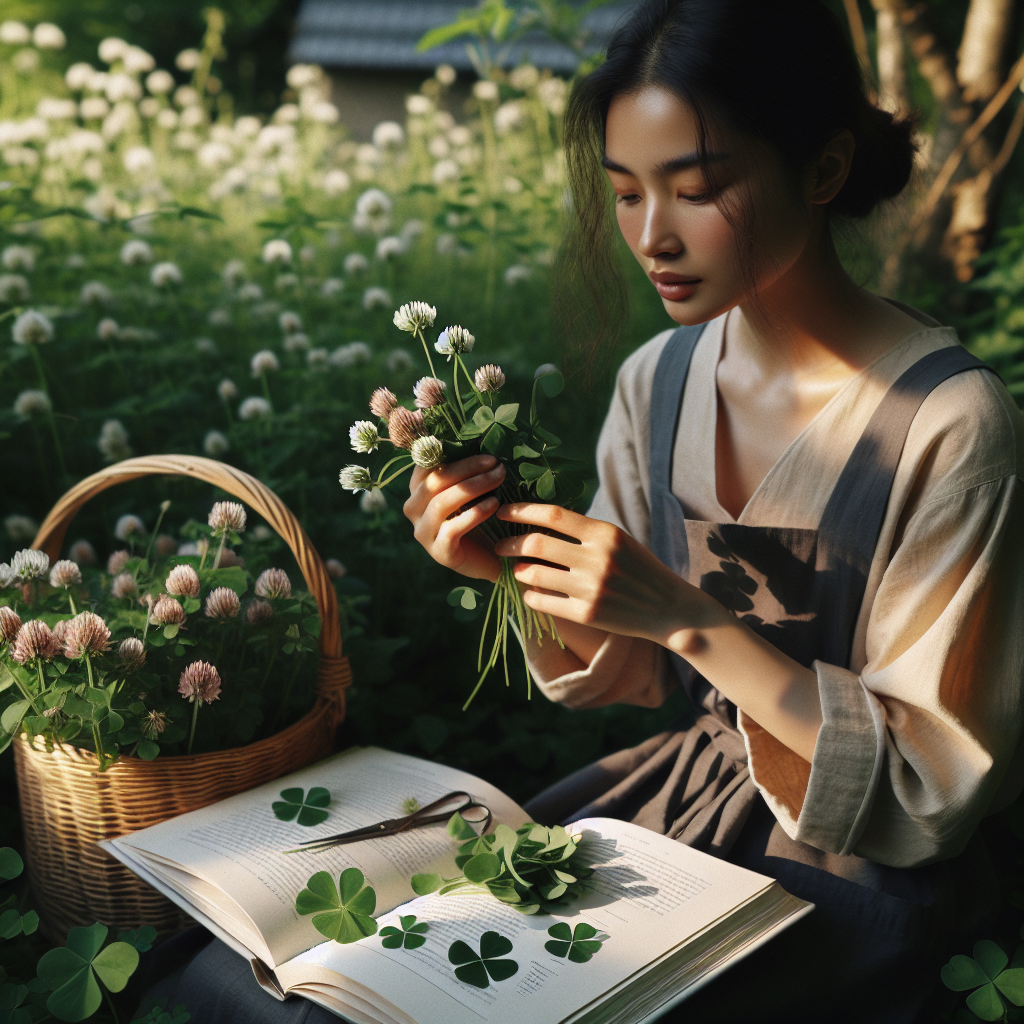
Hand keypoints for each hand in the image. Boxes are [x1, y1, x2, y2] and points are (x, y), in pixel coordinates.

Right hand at [404, 454, 505, 581]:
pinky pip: (453, 528)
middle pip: (435, 482)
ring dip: (474, 487)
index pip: (425, 465)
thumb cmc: (480, 519)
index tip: (484, 452)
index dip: (453, 454)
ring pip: (442, 503)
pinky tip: (494, 505)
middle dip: (468, 469)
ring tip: (499, 479)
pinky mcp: (439, 552)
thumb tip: (480, 437)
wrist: (490, 559)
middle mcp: (413, 510)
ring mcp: (423, 533)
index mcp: (417, 491)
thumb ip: (464, 471)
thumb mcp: (468, 491)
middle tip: (497, 464)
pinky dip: (475, 513)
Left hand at [493, 502, 723, 644]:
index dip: (522, 511)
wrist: (668, 608)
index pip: (553, 516)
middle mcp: (597, 559)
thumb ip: (584, 532)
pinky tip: (531, 592)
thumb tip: (539, 524)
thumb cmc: (639, 569)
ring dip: (518, 570)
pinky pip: (543, 601)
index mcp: (604, 534)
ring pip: (534, 574)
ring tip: (516, 569)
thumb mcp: (617, 541)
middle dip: (510, 544)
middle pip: (537, 544)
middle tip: (501, 546)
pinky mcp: (587, 614)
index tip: (503, 512)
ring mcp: (591, 588)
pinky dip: (531, 595)